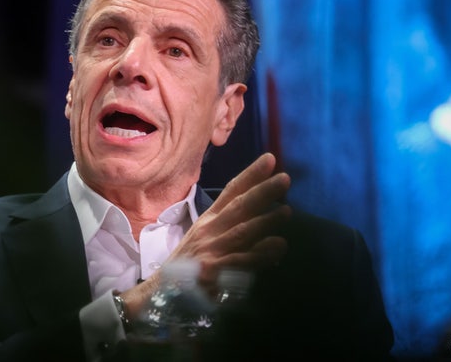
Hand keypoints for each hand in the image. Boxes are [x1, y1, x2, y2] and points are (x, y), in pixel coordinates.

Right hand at [121, 153, 290, 313]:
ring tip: (287, 211)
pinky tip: (277, 247)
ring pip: (243, 231)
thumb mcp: (206, 237)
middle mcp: (210, 230)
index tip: (270, 159)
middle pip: (239, 206)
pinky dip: (261, 254)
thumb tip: (263, 216)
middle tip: (284, 179)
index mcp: (209, 219)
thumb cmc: (190, 262)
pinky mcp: (213, 271)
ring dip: (266, 220)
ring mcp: (212, 250)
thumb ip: (232, 225)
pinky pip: (242, 260)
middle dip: (262, 191)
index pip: (231, 191)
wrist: (164, 291)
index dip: (251, 174)